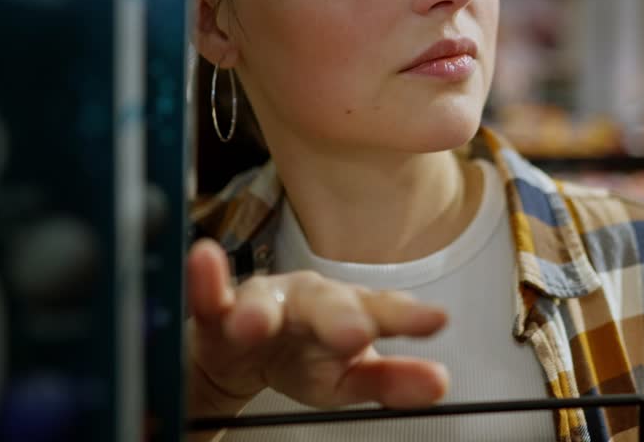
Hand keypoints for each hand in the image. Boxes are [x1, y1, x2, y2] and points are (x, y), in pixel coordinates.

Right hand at [186, 238, 449, 413]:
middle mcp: (310, 299)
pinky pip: (207, 296)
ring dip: (260, 310)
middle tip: (356, 333)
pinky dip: (204, 278)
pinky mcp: (216, 312)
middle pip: (327, 302)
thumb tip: (440, 382)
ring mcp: (263, 301)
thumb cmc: (305, 356)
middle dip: (340, 315)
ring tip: (255, 324)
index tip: (436, 320)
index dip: (407, 316)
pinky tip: (203, 261)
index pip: (382, 312)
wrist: (243, 353)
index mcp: (349, 311)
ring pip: (264, 301)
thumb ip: (392, 380)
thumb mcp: (348, 376)